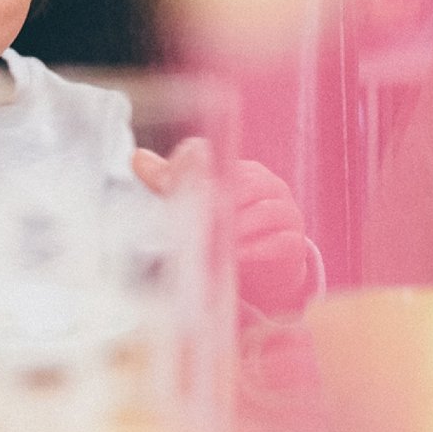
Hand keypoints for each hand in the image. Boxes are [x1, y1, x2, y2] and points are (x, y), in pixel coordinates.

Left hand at [133, 146, 317, 316]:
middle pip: (247, 184)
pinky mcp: (295, 243)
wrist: (263, 274)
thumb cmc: (227, 232)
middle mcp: (269, 186)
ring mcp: (286, 213)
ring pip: (265, 212)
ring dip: (238, 227)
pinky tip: (236, 258)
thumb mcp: (196, 207)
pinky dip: (256, 250)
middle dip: (220, 202)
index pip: (224, 161)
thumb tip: (137, 157)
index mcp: (243, 171)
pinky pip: (280, 242)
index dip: (203, 174)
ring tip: (215, 240)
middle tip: (198, 219)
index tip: (183, 190)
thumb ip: (168, 183)